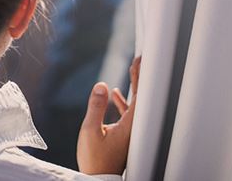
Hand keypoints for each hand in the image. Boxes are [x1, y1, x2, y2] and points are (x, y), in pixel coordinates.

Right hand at [77, 56, 140, 174]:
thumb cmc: (94, 159)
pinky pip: (127, 114)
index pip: (139, 96)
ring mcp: (130, 133)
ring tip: (132, 72)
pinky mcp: (124, 137)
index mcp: (129, 126)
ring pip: (135, 105)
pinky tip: (114, 94)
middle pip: (141, 98)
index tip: (139, 61)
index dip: (140, 77)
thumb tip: (101, 85)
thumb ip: (96, 107)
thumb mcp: (90, 131)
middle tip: (140, 61)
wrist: (99, 179)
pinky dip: (123, 102)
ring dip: (133, 88)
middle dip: (139, 78)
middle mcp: (134, 128)